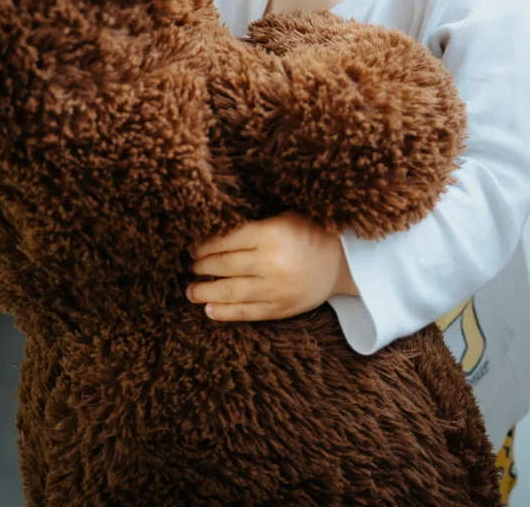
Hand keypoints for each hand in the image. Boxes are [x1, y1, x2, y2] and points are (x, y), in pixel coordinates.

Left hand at [186, 212, 358, 321]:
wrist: (341, 262)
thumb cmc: (307, 232)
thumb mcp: (282, 217)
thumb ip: (252, 225)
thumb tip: (213, 232)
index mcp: (271, 233)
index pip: (227, 239)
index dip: (204, 245)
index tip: (191, 247)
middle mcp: (271, 262)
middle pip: (224, 265)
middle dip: (201, 266)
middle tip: (188, 266)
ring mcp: (275, 289)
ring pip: (230, 291)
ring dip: (205, 291)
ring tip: (190, 290)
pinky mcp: (280, 309)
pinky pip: (246, 313)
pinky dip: (224, 312)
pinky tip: (209, 309)